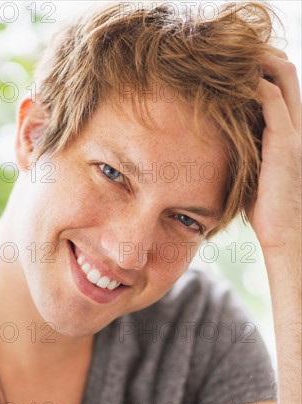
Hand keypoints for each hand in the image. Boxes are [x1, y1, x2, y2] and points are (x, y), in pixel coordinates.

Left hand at [247, 47, 300, 255]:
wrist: (286, 233)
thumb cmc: (268, 211)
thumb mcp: (257, 175)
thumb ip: (249, 155)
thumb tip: (225, 150)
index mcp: (291, 134)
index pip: (284, 88)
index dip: (265, 72)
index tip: (237, 68)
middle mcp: (297, 126)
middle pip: (287, 74)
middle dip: (263, 58)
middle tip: (233, 55)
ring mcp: (293, 132)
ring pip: (283, 77)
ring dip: (258, 63)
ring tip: (231, 60)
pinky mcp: (284, 142)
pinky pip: (269, 99)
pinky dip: (252, 85)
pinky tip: (231, 84)